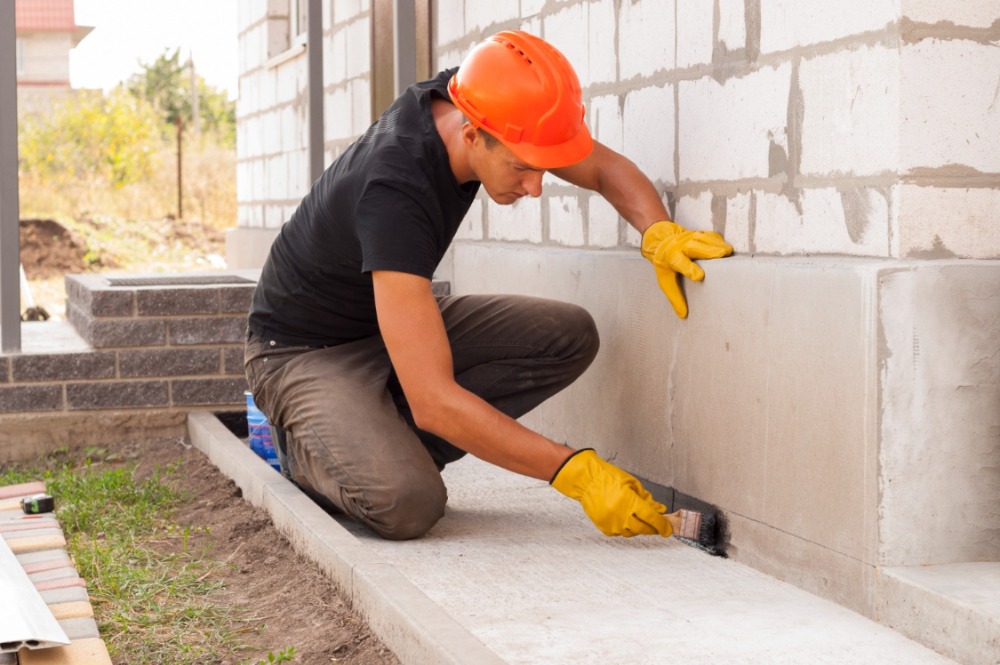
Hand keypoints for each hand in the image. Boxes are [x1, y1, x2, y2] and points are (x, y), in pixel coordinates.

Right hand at [551, 449, 670, 536]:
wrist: (586, 481)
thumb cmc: (609, 478)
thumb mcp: (632, 484)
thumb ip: (647, 499)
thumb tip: (660, 510)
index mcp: (630, 502)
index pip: (652, 518)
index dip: (663, 525)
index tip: (668, 529)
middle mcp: (621, 515)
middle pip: (644, 529)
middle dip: (652, 528)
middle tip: (656, 525)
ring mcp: (612, 523)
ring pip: (632, 532)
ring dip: (638, 527)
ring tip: (637, 518)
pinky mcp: (604, 528)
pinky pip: (620, 533)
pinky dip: (625, 528)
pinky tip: (624, 518)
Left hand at [640, 220, 732, 317]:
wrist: (661, 241)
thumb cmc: (665, 263)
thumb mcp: (665, 280)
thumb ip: (674, 297)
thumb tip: (683, 314)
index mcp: (671, 258)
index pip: (680, 263)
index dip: (689, 269)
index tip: (699, 276)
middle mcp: (680, 246)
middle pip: (695, 247)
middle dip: (709, 251)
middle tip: (723, 255)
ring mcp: (689, 238)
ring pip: (704, 239)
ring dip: (717, 244)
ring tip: (728, 251)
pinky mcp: (698, 234)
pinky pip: (709, 235)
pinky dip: (718, 240)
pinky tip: (726, 246)